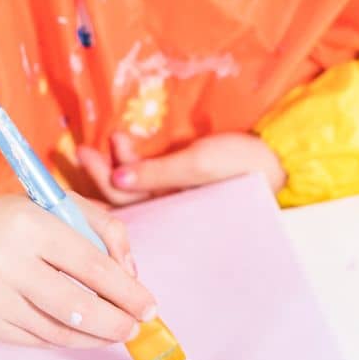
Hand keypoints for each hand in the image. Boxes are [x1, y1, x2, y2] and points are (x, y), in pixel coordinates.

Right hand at [0, 192, 157, 347]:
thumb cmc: (12, 218)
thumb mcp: (58, 204)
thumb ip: (104, 229)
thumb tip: (131, 275)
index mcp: (32, 226)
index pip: (92, 266)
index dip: (127, 291)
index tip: (149, 306)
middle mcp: (9, 263)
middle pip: (77, 306)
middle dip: (115, 322)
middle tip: (135, 328)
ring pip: (58, 331)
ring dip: (94, 337)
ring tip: (114, 333)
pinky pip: (37, 340)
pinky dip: (66, 340)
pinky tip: (82, 334)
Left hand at [77, 131, 286, 205]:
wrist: (275, 156)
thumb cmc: (242, 164)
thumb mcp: (199, 164)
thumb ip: (158, 172)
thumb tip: (116, 178)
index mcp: (173, 220)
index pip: (125, 214)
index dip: (101, 191)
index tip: (85, 161)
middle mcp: (166, 212)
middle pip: (122, 200)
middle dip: (101, 176)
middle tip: (83, 151)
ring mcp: (168, 197)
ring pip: (130, 186)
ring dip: (116, 163)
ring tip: (109, 139)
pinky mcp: (174, 181)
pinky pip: (144, 175)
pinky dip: (132, 159)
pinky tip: (124, 143)